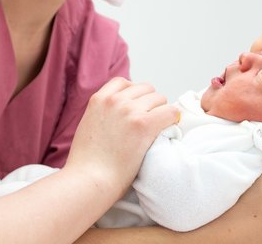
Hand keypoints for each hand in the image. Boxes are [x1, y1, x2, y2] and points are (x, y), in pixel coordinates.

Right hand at [65, 78, 178, 199]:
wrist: (90, 179)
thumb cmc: (88, 162)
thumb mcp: (88, 126)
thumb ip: (103, 114)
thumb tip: (118, 116)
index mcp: (99, 99)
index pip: (124, 83)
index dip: (134, 95)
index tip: (138, 108)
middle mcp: (115, 100)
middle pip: (145, 89)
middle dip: (150, 103)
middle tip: (151, 122)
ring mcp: (129, 110)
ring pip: (159, 98)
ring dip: (161, 112)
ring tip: (158, 129)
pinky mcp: (144, 124)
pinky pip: (170, 112)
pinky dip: (173, 119)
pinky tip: (169, 130)